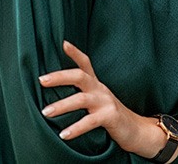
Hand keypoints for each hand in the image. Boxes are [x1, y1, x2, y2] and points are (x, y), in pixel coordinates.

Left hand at [39, 41, 177, 158]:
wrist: (136, 130)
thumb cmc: (109, 113)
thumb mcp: (96, 98)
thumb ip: (81, 91)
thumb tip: (56, 87)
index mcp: (95, 83)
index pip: (85, 63)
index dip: (74, 52)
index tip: (63, 43)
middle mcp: (100, 89)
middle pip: (79, 76)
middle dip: (59, 77)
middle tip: (41, 80)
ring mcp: (105, 102)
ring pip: (81, 99)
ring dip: (61, 106)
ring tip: (45, 112)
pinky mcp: (110, 117)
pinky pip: (90, 121)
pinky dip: (76, 128)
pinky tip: (63, 134)